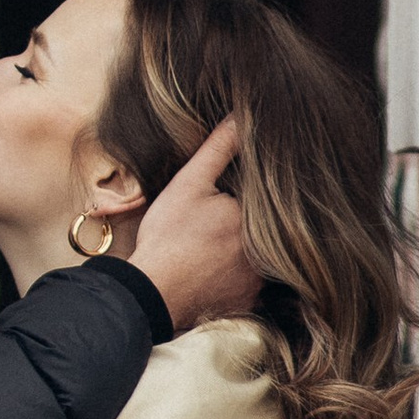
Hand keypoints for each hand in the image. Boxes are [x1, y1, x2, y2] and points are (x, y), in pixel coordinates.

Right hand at [128, 117, 256, 332]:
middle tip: (212, 224)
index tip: (222, 198)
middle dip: (242, 221)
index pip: (262, 197)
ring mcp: (259, 280)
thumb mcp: (189, 183)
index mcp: (257, 218)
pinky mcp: (247, 301)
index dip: (242, 192)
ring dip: (241, 250)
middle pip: (262, 227)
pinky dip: (234, 275)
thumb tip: (242, 116)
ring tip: (211, 245)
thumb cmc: (168, 236)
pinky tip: (212, 269)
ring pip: (257, 255)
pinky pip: (249, 283)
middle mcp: (267, 251)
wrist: (151, 293)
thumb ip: (219, 148)